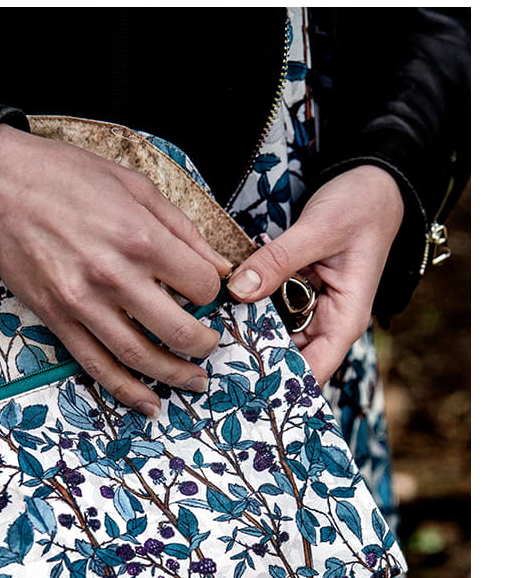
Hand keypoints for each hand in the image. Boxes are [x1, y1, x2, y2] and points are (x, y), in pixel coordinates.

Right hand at [0, 125, 232, 415]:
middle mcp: (114, 275)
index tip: (209, 294)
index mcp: (140, 237)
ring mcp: (82, 303)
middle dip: (203, 344)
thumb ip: (182, 229)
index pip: (200, 286)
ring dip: (174, 375)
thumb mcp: (135, 184)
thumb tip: (219, 267)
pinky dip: (126, 390)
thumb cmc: (66, 176)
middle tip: (209, 345)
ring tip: (194, 381)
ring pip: (139, 357)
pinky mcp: (57, 319)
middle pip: (177, 330)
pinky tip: (149, 403)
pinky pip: (96, 365)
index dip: (213, 294)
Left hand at [226, 166, 404, 384]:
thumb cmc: (360, 207)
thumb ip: (279, 260)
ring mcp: (309, 312)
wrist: (373, 185)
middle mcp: (326, 324)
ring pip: (272, 341)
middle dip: (253, 369)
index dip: (279, 386)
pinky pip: (267, 316)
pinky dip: (246, 318)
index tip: (242, 392)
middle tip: (209, 373)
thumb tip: (238, 290)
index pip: (313, 371)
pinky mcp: (294, 296)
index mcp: (344, 320)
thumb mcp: (320, 228)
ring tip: (205, 351)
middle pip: (287, 362)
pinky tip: (216, 320)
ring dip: (244, 344)